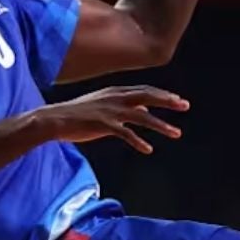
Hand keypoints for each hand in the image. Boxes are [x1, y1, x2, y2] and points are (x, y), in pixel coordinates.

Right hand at [30, 85, 189, 153]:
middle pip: (147, 97)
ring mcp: (110, 111)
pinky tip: (148, 149)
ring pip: (142, 117)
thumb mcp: (103, 105)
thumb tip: (143, 112)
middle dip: (168, 101)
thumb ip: (123, 107)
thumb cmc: (77, 114)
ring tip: (176, 133)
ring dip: (161, 125)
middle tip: (185, 105)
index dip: (162, 94)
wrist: (54, 119)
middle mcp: (115, 98)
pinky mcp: (103, 124)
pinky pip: (126, 133)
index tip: (178, 99)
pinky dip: (138, 141)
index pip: (144, 90)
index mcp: (115, 92)